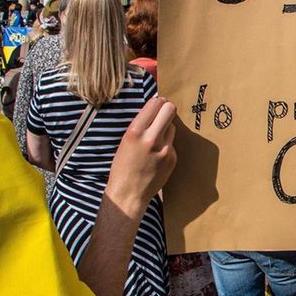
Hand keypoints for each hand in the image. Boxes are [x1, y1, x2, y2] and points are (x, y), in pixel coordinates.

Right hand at [107, 97, 177, 216]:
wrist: (128, 193)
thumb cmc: (122, 167)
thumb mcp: (125, 141)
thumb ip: (140, 125)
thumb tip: (155, 108)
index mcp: (135, 132)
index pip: (155, 104)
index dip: (157, 102)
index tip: (157, 104)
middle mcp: (152, 139)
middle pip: (170, 110)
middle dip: (166, 109)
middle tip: (162, 113)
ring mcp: (165, 149)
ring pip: (172, 127)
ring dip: (166, 129)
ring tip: (155, 140)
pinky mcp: (173, 159)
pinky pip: (173, 144)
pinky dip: (167, 145)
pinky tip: (156, 156)